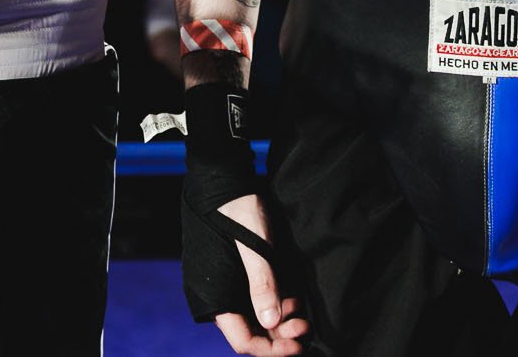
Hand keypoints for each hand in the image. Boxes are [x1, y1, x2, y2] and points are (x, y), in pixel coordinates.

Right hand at [211, 192, 308, 355]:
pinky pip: (253, 299)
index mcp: (213, 294)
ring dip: (278, 320)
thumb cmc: (237, 207)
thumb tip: (270, 323)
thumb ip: (262, 283)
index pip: (242, 339)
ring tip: (301, 311)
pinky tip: (291, 297)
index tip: (296, 346)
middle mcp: (216, 294)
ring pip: (254, 317)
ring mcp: (224, 284)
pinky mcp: (234, 272)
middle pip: (250, 331)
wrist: (223, 177)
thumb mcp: (254, 245)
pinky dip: (273, 304)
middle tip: (304, 326)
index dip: (270, 348)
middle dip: (278, 335)